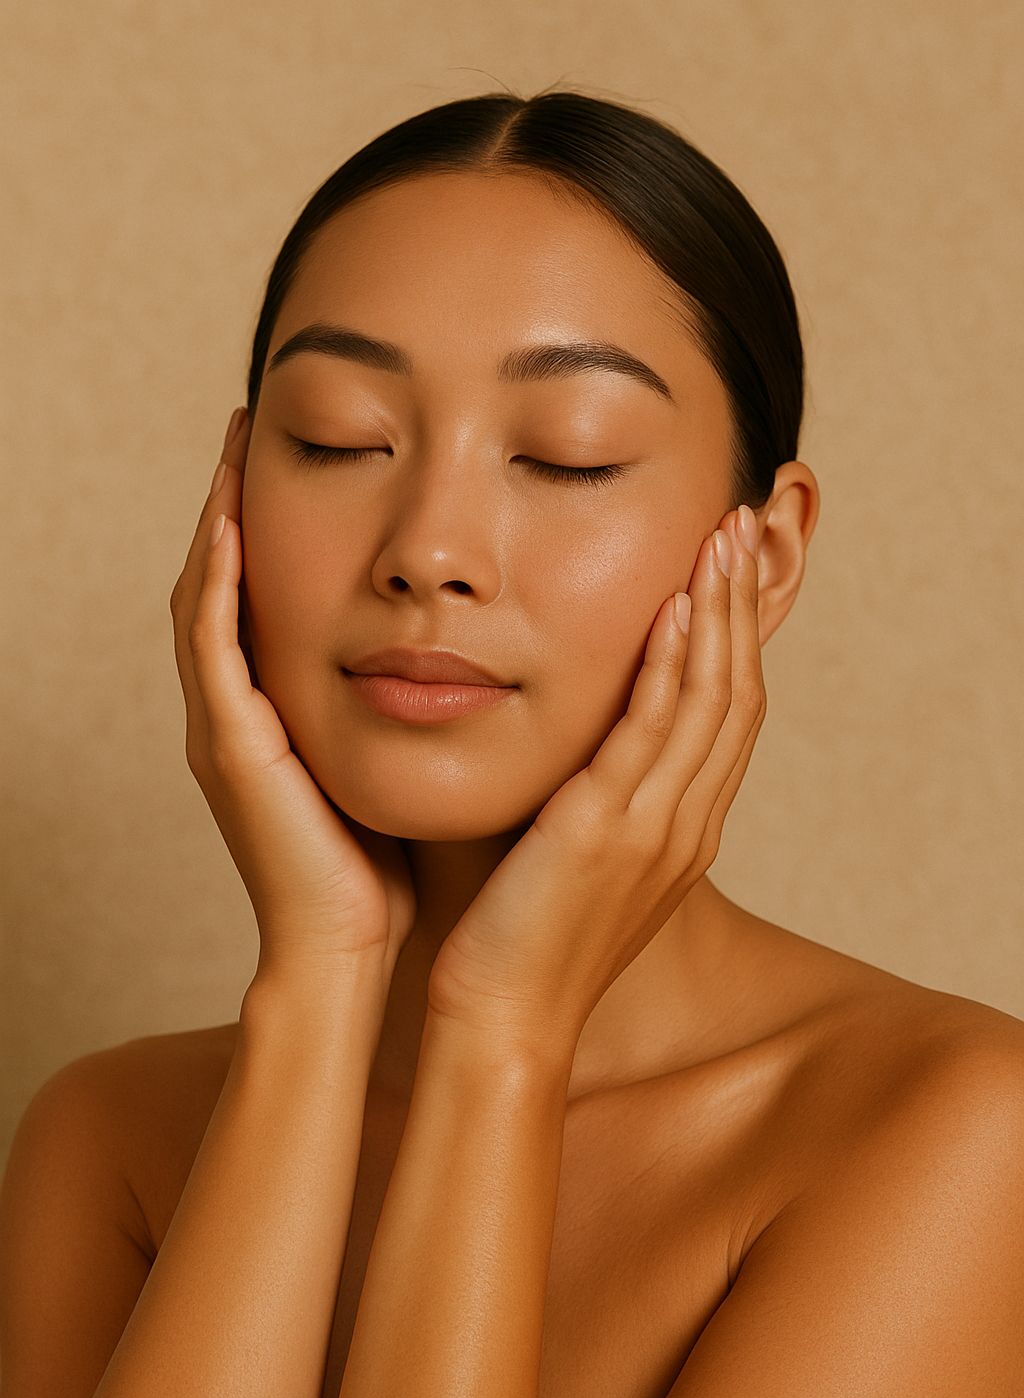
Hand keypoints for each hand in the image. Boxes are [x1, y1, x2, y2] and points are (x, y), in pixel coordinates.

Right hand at [169, 408, 416, 994]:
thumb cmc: (383, 869)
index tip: (297, 459)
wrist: (349, 950)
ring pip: (204, 601)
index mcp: (275, 716)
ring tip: (233, 447)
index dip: (267, 531)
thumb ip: (406, 706)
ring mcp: (224, 728)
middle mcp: (237, 714)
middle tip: (243, 428)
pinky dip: (217, 580)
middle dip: (231, 506)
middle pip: (222, 586)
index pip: (262, 602)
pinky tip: (232, 520)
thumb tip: (465, 652)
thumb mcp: (395, 765)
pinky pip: (211, 645)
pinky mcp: (229, 746)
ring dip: (218, 521)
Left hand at [425, 505, 765, 1061]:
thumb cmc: (522, 938)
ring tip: (720, 538)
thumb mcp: (577, 856)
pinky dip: (671, 666)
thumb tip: (579, 741)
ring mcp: (657, 829)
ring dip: (720, 613)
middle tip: (740, 528)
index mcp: (682, 831)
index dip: (734, 636)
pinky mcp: (609, 832)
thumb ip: (596, 796)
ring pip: (710, 701)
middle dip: (742, 606)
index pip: (727, 714)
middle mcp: (686, 825)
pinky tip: (674, 608)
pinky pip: (655, 733)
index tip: (726, 567)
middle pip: (735, 693)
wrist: (504, 1016)